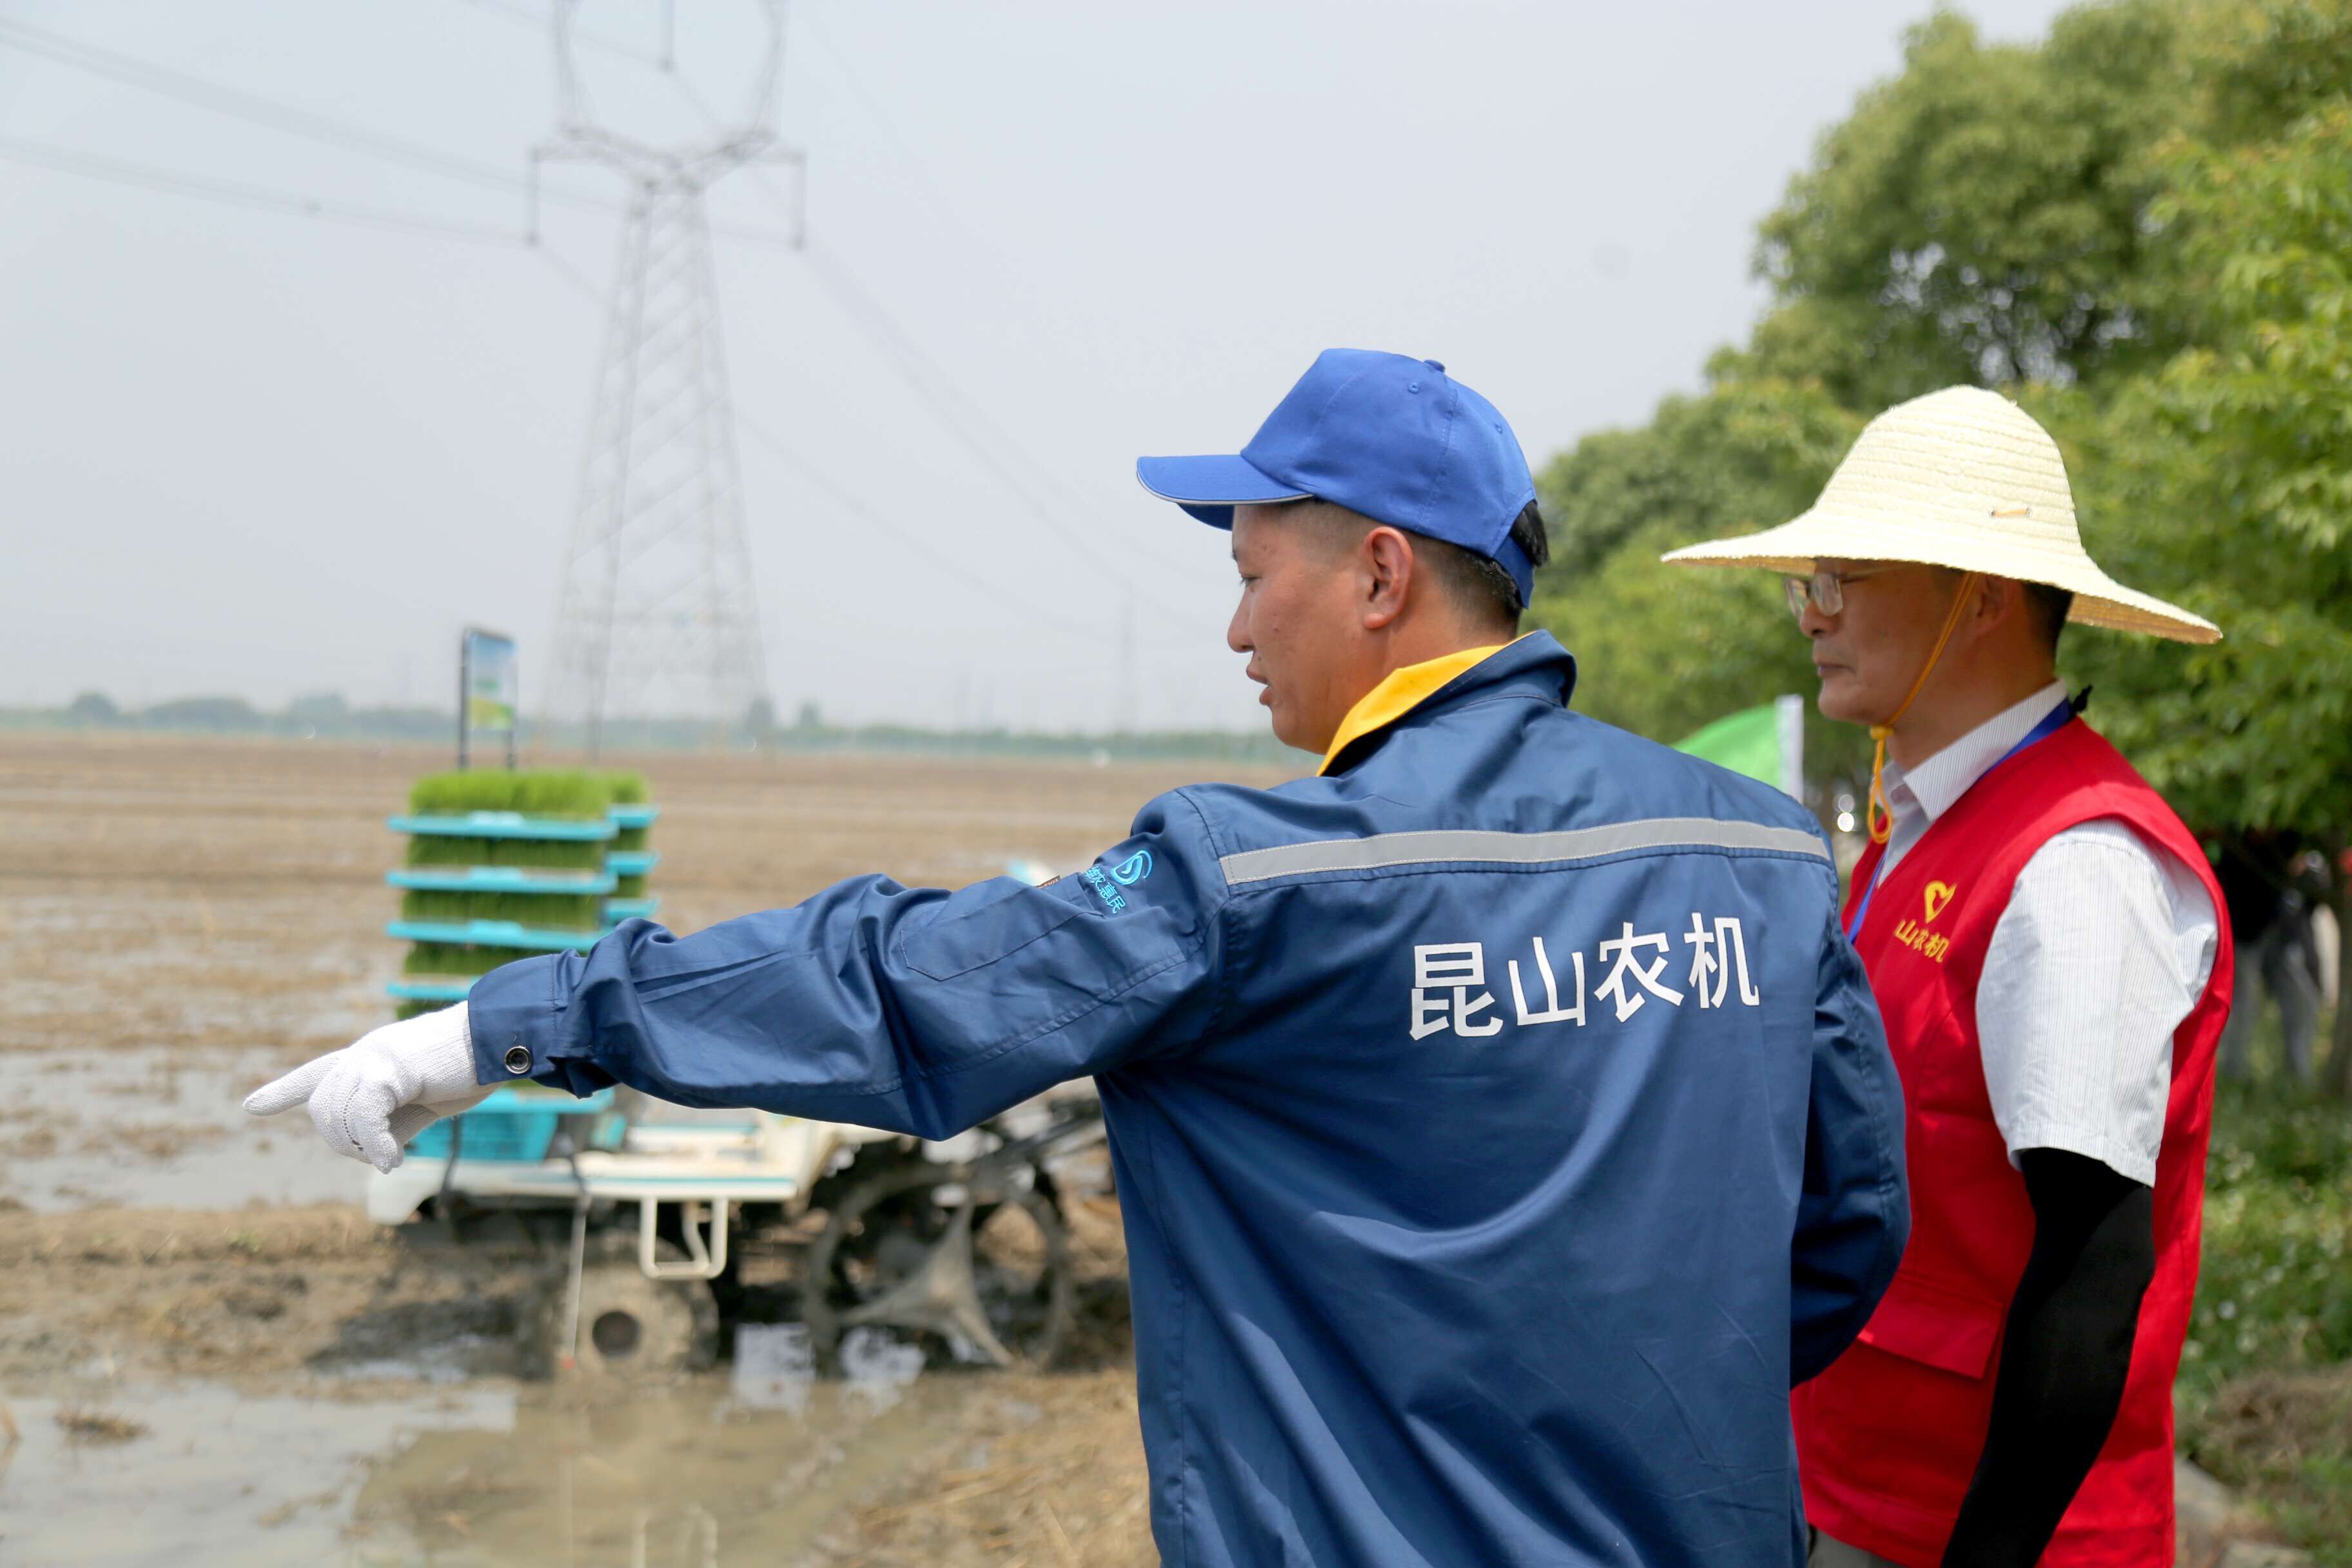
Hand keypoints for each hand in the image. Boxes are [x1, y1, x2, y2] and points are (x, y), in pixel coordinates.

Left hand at [244, 1003, 492, 1171]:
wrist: (498, 1039)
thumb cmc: (469, 1068)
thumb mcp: (424, 1100)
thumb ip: (393, 1123)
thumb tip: (374, 1156)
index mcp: (369, 1058)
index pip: (315, 1074)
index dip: (281, 1092)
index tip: (251, 1106)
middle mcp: (362, 1054)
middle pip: (321, 1107)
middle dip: (340, 1141)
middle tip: (380, 1155)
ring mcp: (372, 1058)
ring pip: (337, 1115)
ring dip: (359, 1147)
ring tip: (390, 1157)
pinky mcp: (389, 1069)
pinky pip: (364, 1118)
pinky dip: (375, 1146)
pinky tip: (393, 1160)